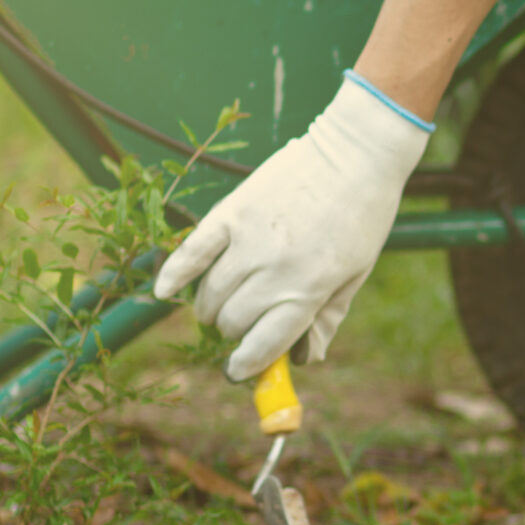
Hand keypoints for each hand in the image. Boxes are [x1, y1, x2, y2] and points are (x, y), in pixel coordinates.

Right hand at [152, 76, 429, 381]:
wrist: (355, 154)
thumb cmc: (361, 218)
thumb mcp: (356, 273)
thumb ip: (328, 316)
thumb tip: (307, 359)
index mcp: (310, 288)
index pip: (265, 342)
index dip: (248, 364)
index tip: (239, 371)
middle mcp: (276, 268)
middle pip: (233, 320)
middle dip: (233, 331)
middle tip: (240, 325)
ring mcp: (249, 239)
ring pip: (211, 293)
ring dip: (211, 309)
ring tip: (218, 308)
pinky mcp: (231, 211)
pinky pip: (192, 251)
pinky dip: (174, 274)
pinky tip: (164, 292)